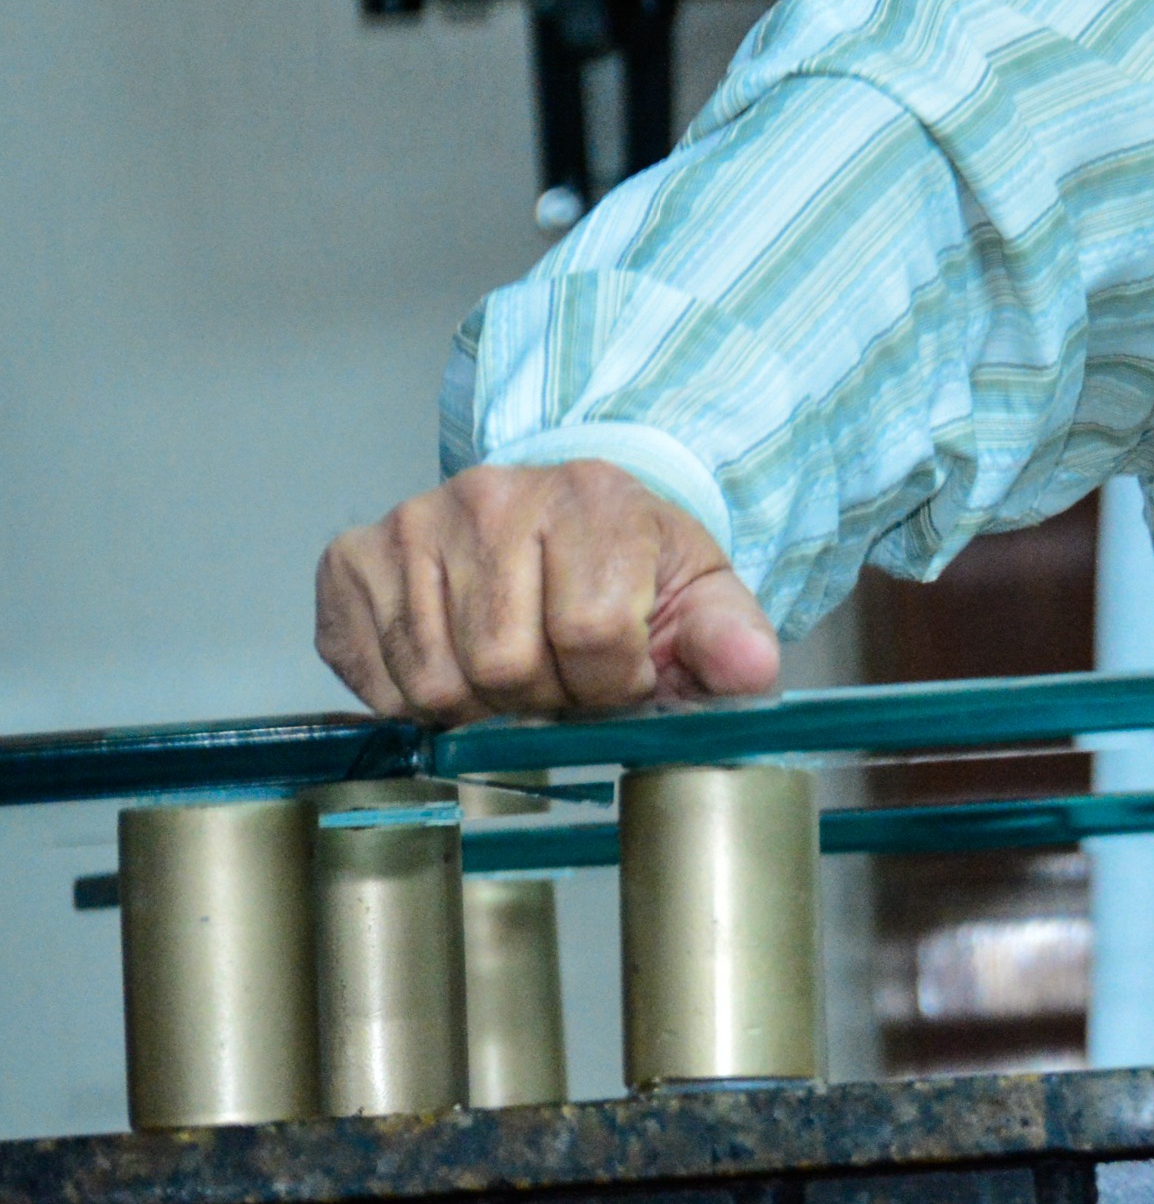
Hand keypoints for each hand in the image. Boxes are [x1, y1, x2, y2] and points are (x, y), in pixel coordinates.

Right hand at [315, 460, 777, 723]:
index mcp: (594, 495)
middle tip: (563, 679)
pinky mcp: (353, 560)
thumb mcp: (702, 596)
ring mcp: (414, 523)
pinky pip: (376, 681)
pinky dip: (417, 701)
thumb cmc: (633, 568)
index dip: (612, 686)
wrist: (561, 524)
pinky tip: (457, 662)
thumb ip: (733, 637)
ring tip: (514, 670)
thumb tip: (751, 671)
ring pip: (437, 681)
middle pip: (506, 665)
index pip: (593, 634)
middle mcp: (492, 495)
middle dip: (546, 701)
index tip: (622, 678)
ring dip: (482, 708)